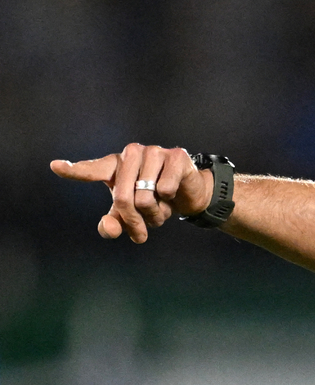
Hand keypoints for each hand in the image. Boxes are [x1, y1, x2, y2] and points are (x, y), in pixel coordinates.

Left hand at [50, 144, 213, 242]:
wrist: (189, 194)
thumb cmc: (155, 201)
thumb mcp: (133, 216)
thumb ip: (115, 224)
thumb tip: (109, 227)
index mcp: (116, 165)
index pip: (93, 169)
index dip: (74, 170)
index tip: (55, 166)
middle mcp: (132, 153)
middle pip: (122, 198)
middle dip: (133, 221)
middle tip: (142, 232)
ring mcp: (154, 152)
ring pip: (145, 197)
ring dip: (155, 213)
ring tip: (160, 209)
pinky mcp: (176, 156)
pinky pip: (165, 189)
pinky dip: (170, 200)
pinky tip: (174, 194)